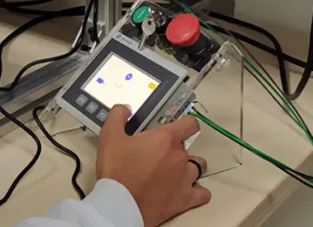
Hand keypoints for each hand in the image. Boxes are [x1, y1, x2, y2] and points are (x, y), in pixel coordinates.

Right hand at [96, 105, 210, 226]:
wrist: (121, 203)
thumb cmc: (118, 172)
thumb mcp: (110, 136)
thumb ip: (118, 116)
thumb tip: (124, 109)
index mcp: (165, 139)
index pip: (189, 123)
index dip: (185, 122)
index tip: (180, 124)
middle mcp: (179, 157)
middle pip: (187, 146)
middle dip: (175, 147)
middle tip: (158, 152)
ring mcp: (185, 178)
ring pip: (197, 167)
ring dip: (187, 166)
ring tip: (172, 169)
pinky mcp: (185, 199)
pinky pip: (202, 193)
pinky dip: (197, 190)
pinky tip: (187, 188)